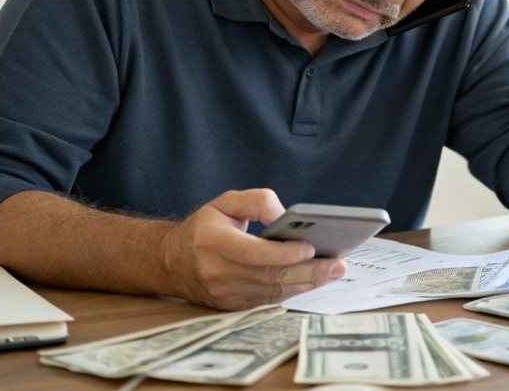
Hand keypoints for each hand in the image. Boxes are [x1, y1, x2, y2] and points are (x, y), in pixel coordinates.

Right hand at [158, 189, 345, 310]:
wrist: (170, 261)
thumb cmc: (204, 227)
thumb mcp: (226, 202)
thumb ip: (258, 201)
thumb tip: (288, 217)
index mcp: (213, 242)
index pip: (255, 253)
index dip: (286, 253)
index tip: (312, 247)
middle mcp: (218, 272)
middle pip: (271, 276)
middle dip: (309, 271)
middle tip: (337, 264)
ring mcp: (224, 294)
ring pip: (273, 292)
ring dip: (307, 283)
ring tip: (333, 272)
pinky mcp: (232, 306)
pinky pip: (268, 300)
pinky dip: (293, 291)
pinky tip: (312, 280)